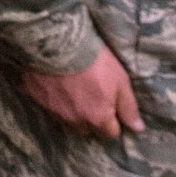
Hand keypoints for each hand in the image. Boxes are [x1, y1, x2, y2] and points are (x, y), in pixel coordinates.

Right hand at [22, 47, 144, 138]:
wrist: (57, 43)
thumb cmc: (95, 62)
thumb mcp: (120, 82)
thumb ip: (129, 108)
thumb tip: (138, 128)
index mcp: (98, 118)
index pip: (111, 133)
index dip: (114, 122)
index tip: (113, 107)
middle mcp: (76, 120)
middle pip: (88, 128)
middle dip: (93, 119)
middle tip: (93, 98)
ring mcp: (54, 111)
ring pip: (69, 119)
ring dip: (73, 110)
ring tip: (74, 90)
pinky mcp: (37, 98)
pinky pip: (50, 105)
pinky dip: (55, 98)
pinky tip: (57, 83)